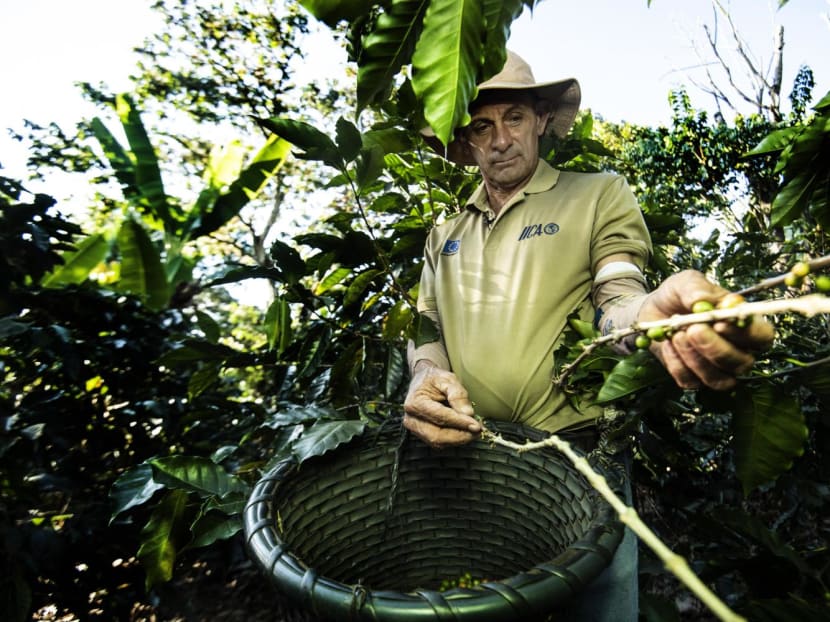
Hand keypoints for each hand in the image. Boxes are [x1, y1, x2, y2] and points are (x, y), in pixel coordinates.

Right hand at [403, 363, 480, 446]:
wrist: (423, 381)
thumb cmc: (435, 379)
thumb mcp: (448, 379)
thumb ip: (458, 394)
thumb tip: (468, 413)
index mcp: (415, 402)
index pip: (440, 417)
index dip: (459, 422)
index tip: (476, 425)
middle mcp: (411, 419)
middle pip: (437, 435)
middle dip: (460, 435)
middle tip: (479, 430)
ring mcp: (415, 429)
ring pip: (438, 442)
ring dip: (459, 439)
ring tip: (475, 431)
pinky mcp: (422, 435)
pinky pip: (439, 443)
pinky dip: (454, 439)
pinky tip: (466, 432)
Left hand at [639, 270, 773, 389]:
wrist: (652, 310)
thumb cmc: (678, 296)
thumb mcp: (685, 282)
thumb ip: (696, 288)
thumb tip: (703, 302)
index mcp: (746, 326)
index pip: (762, 336)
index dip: (746, 334)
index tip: (720, 323)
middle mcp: (738, 351)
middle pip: (742, 363)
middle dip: (716, 348)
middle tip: (692, 330)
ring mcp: (717, 369)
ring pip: (718, 378)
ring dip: (695, 358)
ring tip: (676, 334)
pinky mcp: (694, 379)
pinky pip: (690, 381)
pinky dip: (676, 363)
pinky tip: (667, 344)